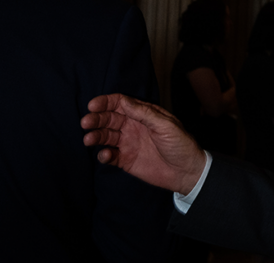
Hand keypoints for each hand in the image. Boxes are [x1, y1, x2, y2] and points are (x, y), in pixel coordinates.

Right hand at [81, 93, 206, 194]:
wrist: (187, 172)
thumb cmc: (181, 144)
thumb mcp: (166, 125)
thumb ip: (144, 113)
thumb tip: (124, 101)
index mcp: (143, 114)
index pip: (120, 103)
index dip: (105, 102)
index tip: (92, 105)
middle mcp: (133, 126)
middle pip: (109, 118)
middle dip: (96, 119)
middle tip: (86, 123)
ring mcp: (128, 143)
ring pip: (105, 136)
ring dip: (95, 136)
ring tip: (89, 140)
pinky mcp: (125, 160)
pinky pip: (109, 155)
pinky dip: (104, 154)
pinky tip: (105, 155)